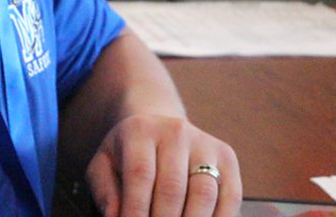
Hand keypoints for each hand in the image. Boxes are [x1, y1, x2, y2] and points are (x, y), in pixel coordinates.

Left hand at [83, 114, 240, 216]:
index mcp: (141, 131)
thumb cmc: (128, 154)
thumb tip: (115, 216)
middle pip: (173, 188)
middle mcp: (176, 132)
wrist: (158, 127)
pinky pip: (231, 196)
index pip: (140, 175)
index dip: (136, 210)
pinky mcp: (227, 158)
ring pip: (204, 194)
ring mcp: (205, 144)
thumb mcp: (104, 165)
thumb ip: (105, 191)